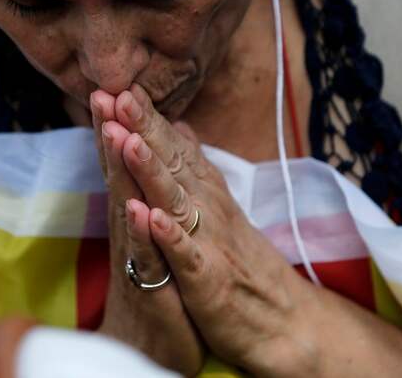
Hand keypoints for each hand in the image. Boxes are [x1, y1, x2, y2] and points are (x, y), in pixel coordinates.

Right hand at [90, 92, 204, 375]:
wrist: (152, 340)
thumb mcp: (153, 231)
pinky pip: (147, 257)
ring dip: (122, 171)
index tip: (117, 84)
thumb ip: (150, 188)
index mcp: (135, 211)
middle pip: (119, 175)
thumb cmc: (154, 282)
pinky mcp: (152, 287)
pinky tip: (138, 210)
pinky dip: (144, 233)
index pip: (126, 160)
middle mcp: (131, 229)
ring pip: (128, 208)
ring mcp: (138, 256)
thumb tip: (152, 147)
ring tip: (116, 134)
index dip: (121, 123)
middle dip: (110, 134)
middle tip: (101, 93)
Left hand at [107, 85, 316, 374]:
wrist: (282, 319)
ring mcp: (208, 241)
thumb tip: (180, 124)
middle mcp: (207, 208)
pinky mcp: (207, 279)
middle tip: (118, 92)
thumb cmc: (241, 261)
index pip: (172, 147)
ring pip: (176, 199)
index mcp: (205, 192)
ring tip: (127, 139)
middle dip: (144, 127)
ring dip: (151, 169)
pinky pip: (186, 254)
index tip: (121, 83)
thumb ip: (196, 164)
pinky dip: (169, 235)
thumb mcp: (218, 206)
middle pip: (172, 162)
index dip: (147, 117)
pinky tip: (151, 215)